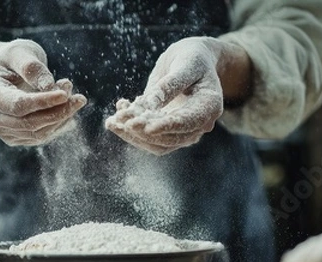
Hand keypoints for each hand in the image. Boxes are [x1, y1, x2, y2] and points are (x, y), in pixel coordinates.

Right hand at [0, 39, 86, 145]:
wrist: (2, 72)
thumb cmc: (11, 58)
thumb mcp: (20, 52)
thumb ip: (32, 67)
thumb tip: (50, 87)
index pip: (18, 105)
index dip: (43, 102)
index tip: (65, 94)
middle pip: (29, 123)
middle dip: (58, 112)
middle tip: (80, 98)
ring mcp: (3, 131)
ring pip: (38, 133)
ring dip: (61, 117)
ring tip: (73, 96)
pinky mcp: (16, 138)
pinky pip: (42, 136)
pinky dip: (58, 123)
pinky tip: (67, 108)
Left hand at [105, 37, 250, 155]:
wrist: (192, 61)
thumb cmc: (192, 58)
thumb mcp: (185, 64)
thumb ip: (170, 84)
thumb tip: (150, 105)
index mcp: (209, 107)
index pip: (187, 122)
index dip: (167, 126)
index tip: (146, 127)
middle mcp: (199, 125)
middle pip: (170, 138)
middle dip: (143, 132)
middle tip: (120, 119)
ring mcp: (183, 131)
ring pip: (156, 144)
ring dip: (132, 135)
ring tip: (112, 121)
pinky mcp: (166, 130)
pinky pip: (148, 138)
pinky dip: (130, 131)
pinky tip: (115, 117)